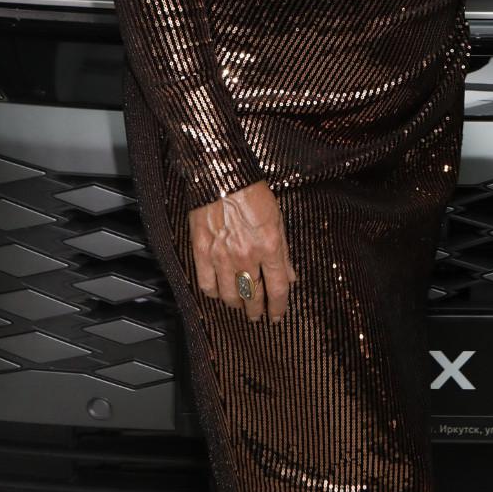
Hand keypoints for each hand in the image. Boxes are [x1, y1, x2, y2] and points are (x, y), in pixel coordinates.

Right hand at [188, 179, 297, 324]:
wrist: (222, 176)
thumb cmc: (251, 192)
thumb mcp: (278, 219)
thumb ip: (284, 251)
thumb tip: (290, 275)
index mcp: (269, 246)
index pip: (278, 288)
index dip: (279, 306)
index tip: (278, 315)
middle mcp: (246, 255)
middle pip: (253, 296)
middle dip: (258, 310)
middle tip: (259, 315)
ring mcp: (222, 256)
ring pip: (230, 296)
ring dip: (237, 305)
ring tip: (241, 307)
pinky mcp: (202, 253)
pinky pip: (207, 284)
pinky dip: (214, 294)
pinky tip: (220, 293)